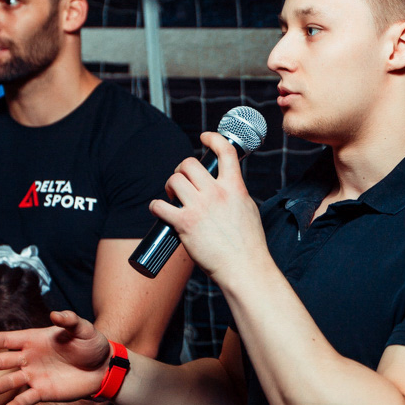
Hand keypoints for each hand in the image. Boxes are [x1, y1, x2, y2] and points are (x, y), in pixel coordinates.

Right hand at [0, 310, 110, 404]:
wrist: (103, 368)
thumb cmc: (91, 345)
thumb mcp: (83, 329)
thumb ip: (70, 321)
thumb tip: (55, 314)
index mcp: (33, 339)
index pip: (6, 340)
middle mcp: (29, 358)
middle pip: (0, 360)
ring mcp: (34, 376)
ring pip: (10, 381)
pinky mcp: (43, 392)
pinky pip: (26, 398)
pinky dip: (17, 404)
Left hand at [152, 131, 269, 283]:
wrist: (244, 268)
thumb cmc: (249, 244)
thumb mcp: (248, 209)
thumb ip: (235, 193)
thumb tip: (225, 186)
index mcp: (235, 187)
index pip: (225, 151)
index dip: (213, 138)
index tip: (204, 137)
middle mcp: (216, 193)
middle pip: (189, 164)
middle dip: (182, 170)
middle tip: (182, 182)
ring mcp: (199, 207)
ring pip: (174, 180)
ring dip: (170, 186)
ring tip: (172, 196)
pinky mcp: (184, 223)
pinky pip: (160, 205)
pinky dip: (156, 206)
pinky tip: (159, 210)